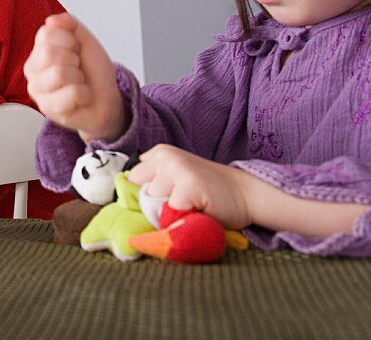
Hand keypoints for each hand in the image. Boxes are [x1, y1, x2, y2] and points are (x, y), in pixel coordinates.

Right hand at [24, 13, 125, 142]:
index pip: (46, 33)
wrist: (106, 99)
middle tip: (77, 68)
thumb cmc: (93, 73)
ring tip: (78, 83)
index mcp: (38, 51)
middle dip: (74, 59)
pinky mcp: (49, 110)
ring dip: (78, 78)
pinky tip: (80, 97)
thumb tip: (52, 20)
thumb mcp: (86, 41)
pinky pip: (71, 94)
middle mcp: (33, 71)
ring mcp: (38, 92)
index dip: (69, 39)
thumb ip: (70, 24)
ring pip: (58, 73)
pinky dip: (84, 94)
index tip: (76, 50)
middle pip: (49, 53)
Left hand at [127, 144, 251, 229]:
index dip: (143, 196)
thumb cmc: (207, 193)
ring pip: (153, 203)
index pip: (131, 179)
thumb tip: (124, 204)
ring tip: (190, 207)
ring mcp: (177, 168)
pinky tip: (199, 210)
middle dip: (154, 204)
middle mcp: (165, 157)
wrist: (246, 194)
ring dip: (168, 212)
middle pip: (139, 192)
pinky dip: (182, 218)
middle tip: (181, 204)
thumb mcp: (176, 180)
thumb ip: (154, 185)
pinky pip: (170, 212)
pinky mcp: (188, 184)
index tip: (162, 202)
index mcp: (159, 153)